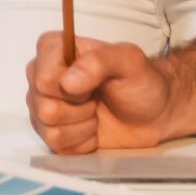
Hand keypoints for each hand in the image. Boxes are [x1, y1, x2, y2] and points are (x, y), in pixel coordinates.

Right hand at [25, 33, 176, 151]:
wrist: (153, 114)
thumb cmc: (140, 83)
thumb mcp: (129, 61)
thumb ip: (99, 61)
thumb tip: (68, 81)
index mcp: (55, 50)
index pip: (42, 76)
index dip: (68, 86)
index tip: (91, 84)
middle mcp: (43, 76)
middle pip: (43, 104)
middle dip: (78, 108)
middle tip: (96, 98)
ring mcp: (44, 105)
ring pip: (48, 126)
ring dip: (82, 125)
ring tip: (96, 112)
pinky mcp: (51, 132)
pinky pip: (56, 144)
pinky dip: (82, 141)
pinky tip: (93, 128)